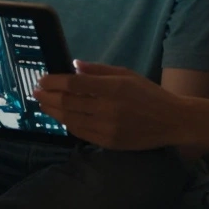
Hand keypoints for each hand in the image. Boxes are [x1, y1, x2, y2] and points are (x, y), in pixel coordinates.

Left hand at [35, 61, 184, 149]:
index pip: (73, 84)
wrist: (171, 121)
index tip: (42, 80)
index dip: (53, 82)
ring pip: (70, 119)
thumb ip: (99, 70)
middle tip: (36, 92)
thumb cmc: (148, 94)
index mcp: (112, 88)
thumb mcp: (127, 74)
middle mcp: (107, 108)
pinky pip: (80, 133)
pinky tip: (62, 117)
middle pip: (67, 102)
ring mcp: (107, 128)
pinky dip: (68, 123)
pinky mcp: (108, 142)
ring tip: (44, 104)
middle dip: (48, 96)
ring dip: (53, 111)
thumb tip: (74, 66)